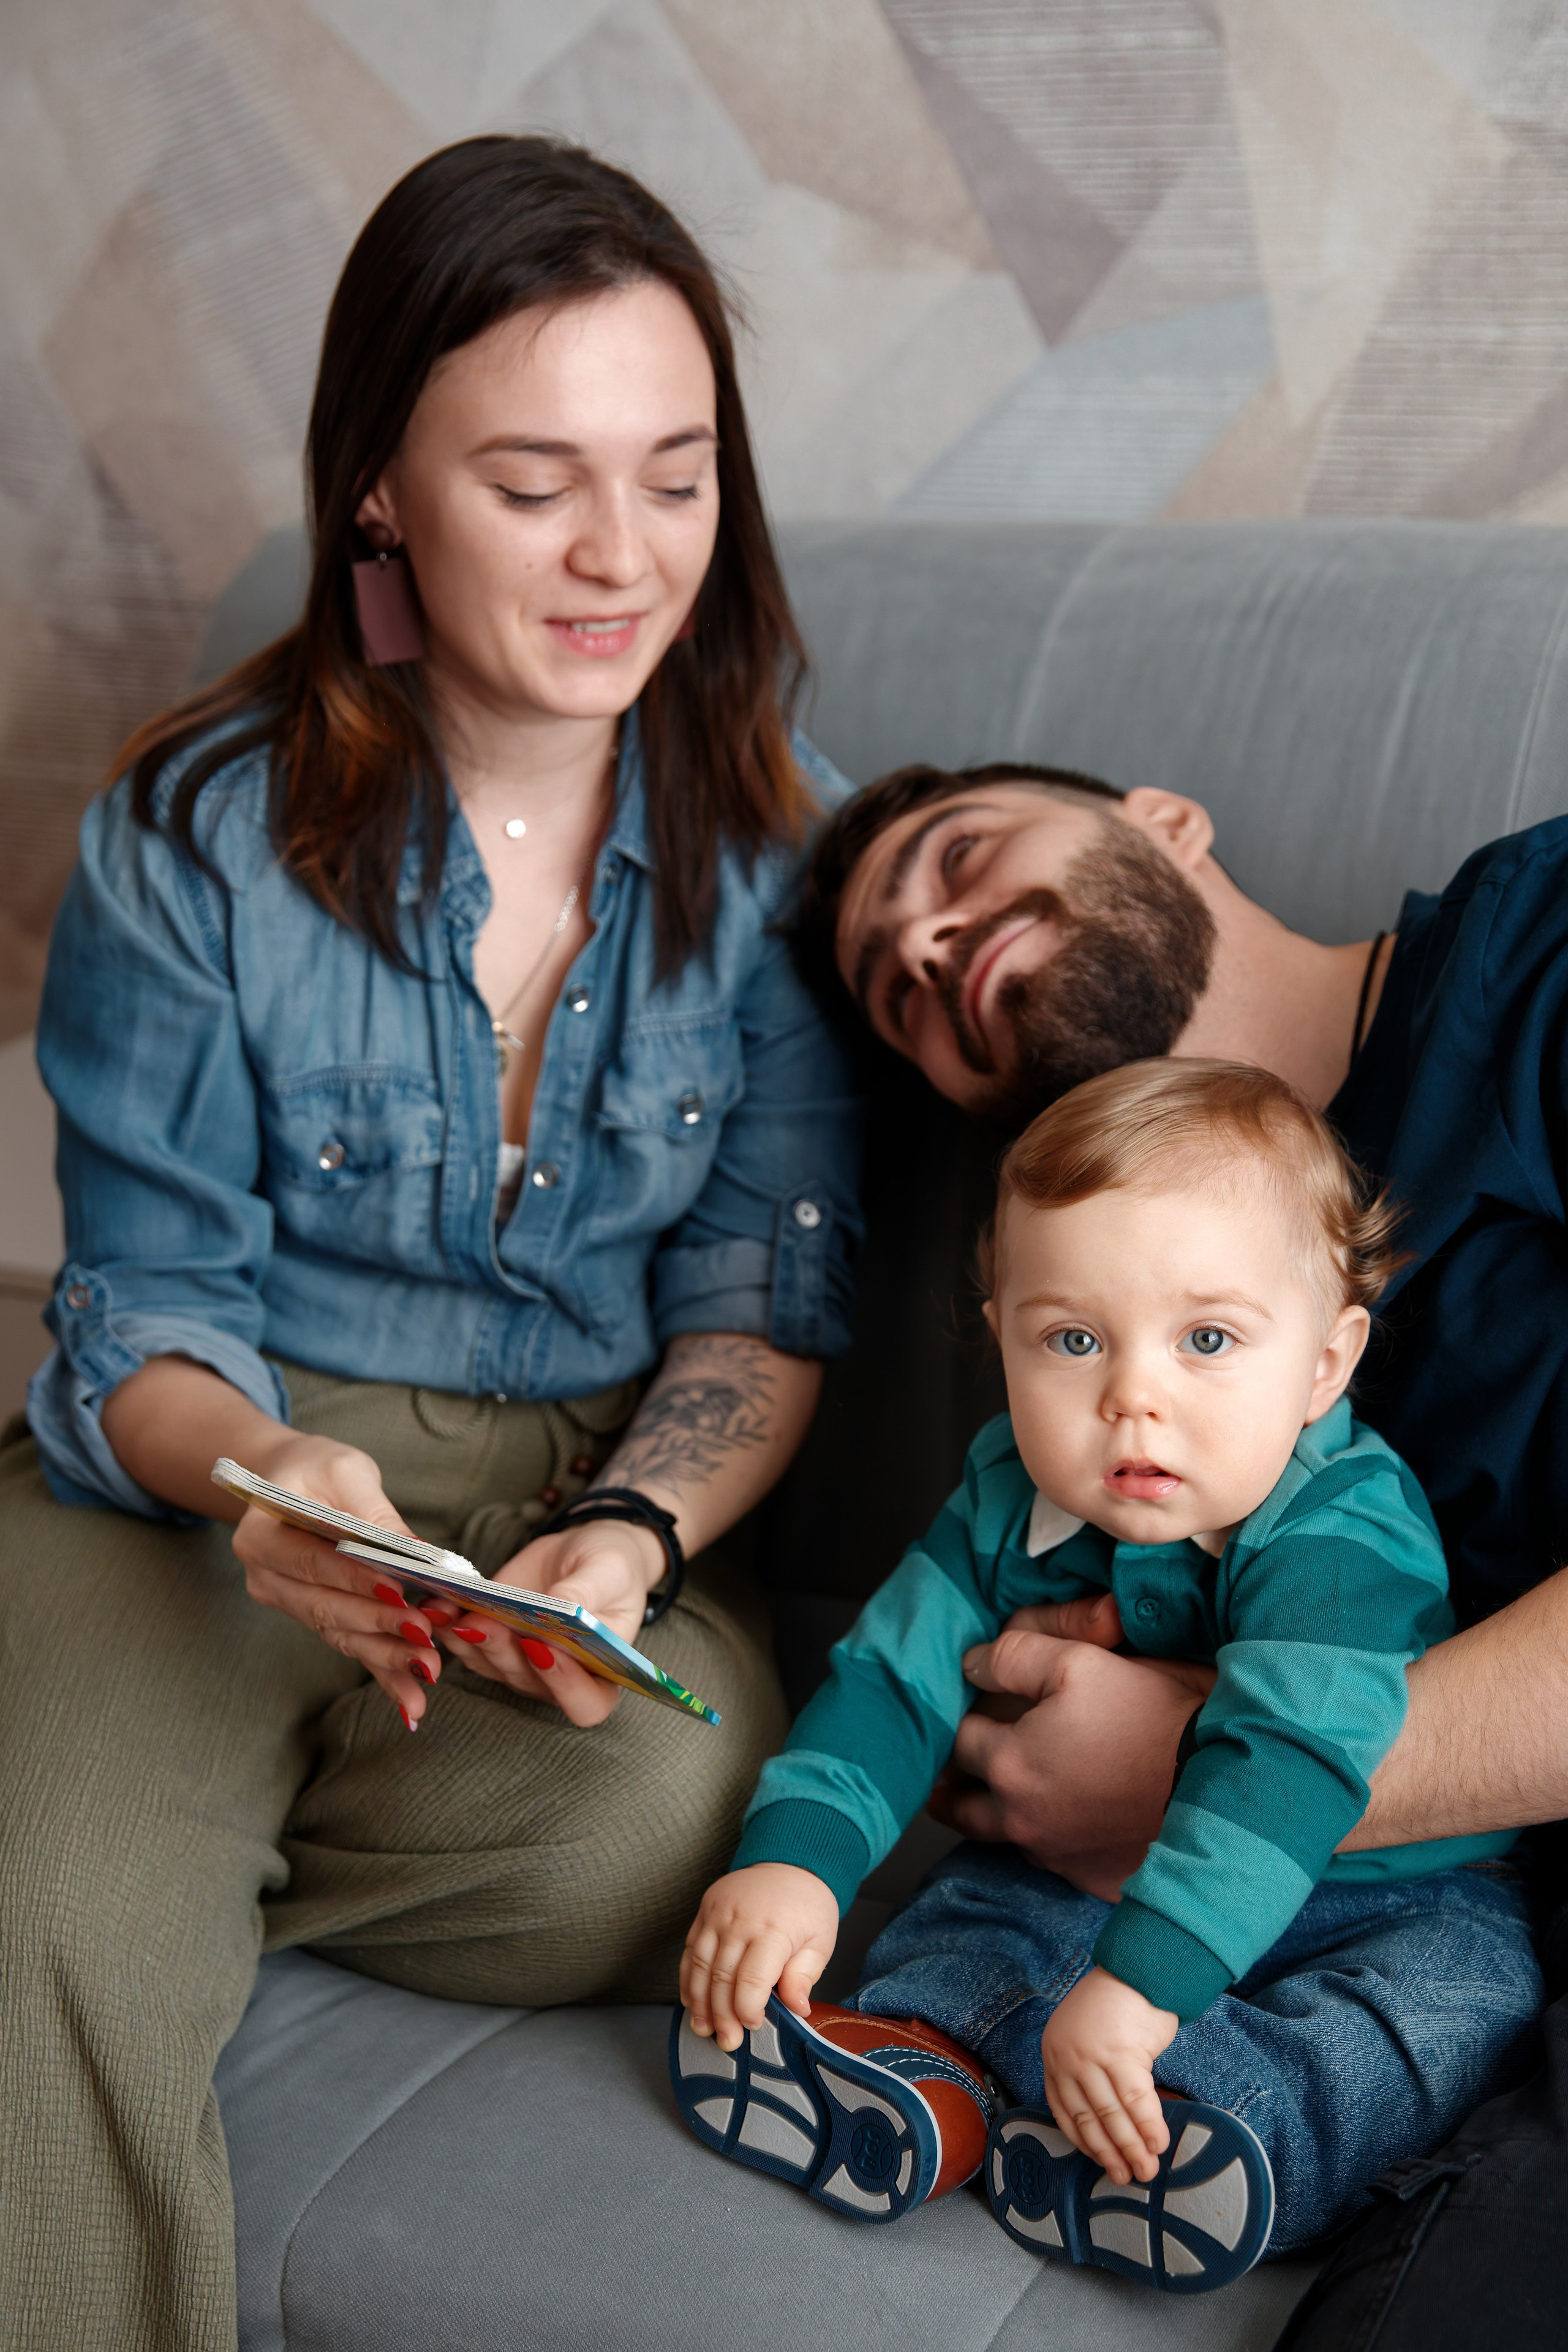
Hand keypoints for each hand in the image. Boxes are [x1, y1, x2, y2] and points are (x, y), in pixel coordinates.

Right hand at [230, 1427, 442, 1727]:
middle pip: (325, 1608)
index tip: (399, 1592)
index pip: (310, 1562)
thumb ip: (374, 1511)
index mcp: (259, 1535)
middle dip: (379, 1626)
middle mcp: (265, 1578)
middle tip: (426, 1635)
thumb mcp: (345, 1470)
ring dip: (387, 1657)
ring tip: (429, 1670)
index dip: (354, 1580)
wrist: (291, 1481)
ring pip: (340, 1635)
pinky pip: (351, 1647)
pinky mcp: (315, 1618)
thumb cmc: (317, 1469)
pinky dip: (384, 1675)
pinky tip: (413, 1705)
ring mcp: (287, 1604)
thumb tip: (415, 1552)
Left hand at [436, 1518, 666, 1725]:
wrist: (584, 1554)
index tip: (544, 1648)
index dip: (564, 1685)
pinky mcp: (492, 1641)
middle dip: (501, 1650)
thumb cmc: (611, 1568)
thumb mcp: (609, 1572)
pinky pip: (466, 1642)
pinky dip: (448, 1623)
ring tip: (450, 1609)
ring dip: (467, 1638)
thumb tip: (559, 1607)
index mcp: (602, 1673)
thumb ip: (587, 1593)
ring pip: (488, 1664)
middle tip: (484, 1620)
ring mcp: (521, 1664)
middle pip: (526, 1681)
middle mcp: (558, 1680)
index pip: (586, 1704)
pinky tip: (437, 1601)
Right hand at [680, 1865, 838, 2052]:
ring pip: (699, 1965)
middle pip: (721, 1977)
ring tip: (704, 2029)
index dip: (748, 2009)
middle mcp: (740, 1920)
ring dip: (699, 2002)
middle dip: (722, 2015)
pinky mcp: (705, 1910)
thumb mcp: (820, 1940)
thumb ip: (804, 1975)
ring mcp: (718, 1913)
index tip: (753, 2026)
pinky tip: (692, 2001)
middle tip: (728, 2041)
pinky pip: (690, 1949)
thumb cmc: (807, 1905)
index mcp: (773, 1929)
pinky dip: (688, 1978)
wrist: (789, 1861)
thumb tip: (797, 2009)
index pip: (751, 1978)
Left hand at [927, 1611, 1214, 1899]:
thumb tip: (970, 1664)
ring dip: (993, 1815)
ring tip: (994, 1795)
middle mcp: (1022, 1820)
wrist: (1224, 1782)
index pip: (957, 1740)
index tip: (966, 1711)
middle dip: (950, 1782)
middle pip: (959, 1805)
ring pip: (1001, 1837)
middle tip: (944, 1770)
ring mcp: (1057, 1856)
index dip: (961, 1718)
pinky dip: (1049, 1838)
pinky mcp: (1091, 1879)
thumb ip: (1013, 1657)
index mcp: (1010, 1764)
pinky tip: (1063, 1818)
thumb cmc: (1152, 1716)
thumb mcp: (1079, 1661)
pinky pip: (1053, 1859)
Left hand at [1042, 1967, 1177, 2184]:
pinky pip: (1136, 2102)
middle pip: (1089, 2119)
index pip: (1064, 2111)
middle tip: (1126, 2176)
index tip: (1101, 2160)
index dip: (1085, 2142)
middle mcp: (1067, 2058)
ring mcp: (1092, 2057)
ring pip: (1113, 2116)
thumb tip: (1110, 2121)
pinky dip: (1149, 2126)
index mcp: (1055, 2055)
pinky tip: (1159, 2142)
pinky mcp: (1121, 2055)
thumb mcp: (1086, 2037)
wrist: (1137, 1970)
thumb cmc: (1117, 2004)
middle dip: (1111, 2154)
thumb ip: (1090, 2073)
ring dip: (1133, 2148)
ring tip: (1147, 2168)